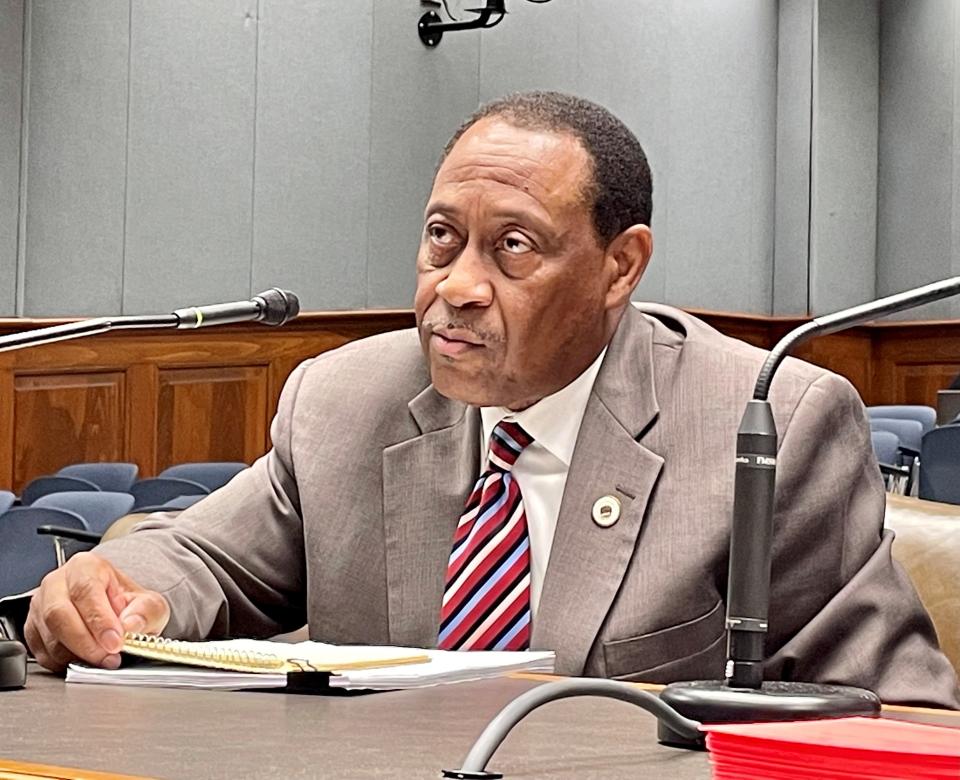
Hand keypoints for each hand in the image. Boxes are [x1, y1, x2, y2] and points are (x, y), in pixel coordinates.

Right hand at [24, 552, 169, 671]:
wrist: (116, 611)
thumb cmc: (128, 604)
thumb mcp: (149, 603)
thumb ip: (146, 611)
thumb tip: (131, 624)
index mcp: (85, 567)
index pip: (85, 591)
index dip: (99, 620)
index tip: (115, 642)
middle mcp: (57, 583)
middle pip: (58, 614)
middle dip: (85, 642)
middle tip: (108, 658)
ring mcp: (40, 607)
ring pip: (49, 637)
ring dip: (77, 655)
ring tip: (103, 660)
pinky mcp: (33, 631)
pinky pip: (43, 653)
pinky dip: (65, 663)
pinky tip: (86, 660)